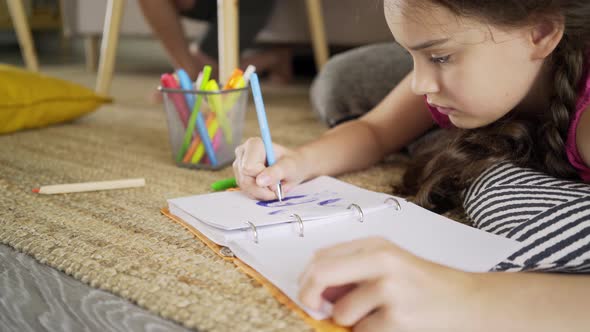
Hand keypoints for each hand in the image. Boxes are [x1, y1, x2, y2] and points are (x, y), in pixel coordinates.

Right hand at [233, 137, 306, 199]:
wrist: (291, 169)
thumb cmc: (292, 163)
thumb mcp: (289, 167)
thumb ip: (276, 172)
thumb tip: (260, 181)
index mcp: (253, 144)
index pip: (249, 167)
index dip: (263, 177)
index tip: (276, 177)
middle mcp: (242, 153)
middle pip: (245, 179)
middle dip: (263, 189)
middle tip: (278, 188)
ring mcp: (239, 166)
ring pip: (245, 187)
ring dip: (262, 193)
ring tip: (275, 188)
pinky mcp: (240, 177)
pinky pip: (246, 191)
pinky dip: (259, 194)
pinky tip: (268, 189)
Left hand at [298, 237, 478, 331]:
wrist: (467, 301)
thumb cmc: (423, 284)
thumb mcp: (388, 264)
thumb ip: (353, 269)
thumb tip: (316, 292)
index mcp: (375, 245)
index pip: (322, 257)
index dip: (306, 279)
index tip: (308, 294)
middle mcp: (381, 261)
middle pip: (321, 274)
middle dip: (309, 296)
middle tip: (316, 309)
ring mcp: (390, 289)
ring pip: (341, 312)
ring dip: (351, 322)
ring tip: (376, 316)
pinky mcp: (398, 318)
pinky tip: (391, 324)